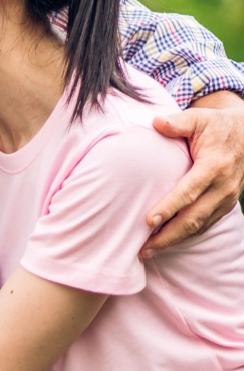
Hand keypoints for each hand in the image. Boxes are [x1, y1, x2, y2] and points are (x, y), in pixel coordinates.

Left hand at [144, 96, 243, 256]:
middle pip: (194, 217)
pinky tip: (166, 242)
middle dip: (168, 235)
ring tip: (148, 251)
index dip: (169, 207)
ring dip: (175, 240)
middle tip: (143, 248)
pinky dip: (186, 236)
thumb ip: (178, 122)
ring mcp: (226, 198)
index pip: (189, 191)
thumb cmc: (216, 126)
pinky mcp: (225, 205)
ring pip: (200, 225)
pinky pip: (205, 224)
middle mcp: (223, 187)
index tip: (148, 220)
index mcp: (214, 166)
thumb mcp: (199, 119)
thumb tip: (157, 122)